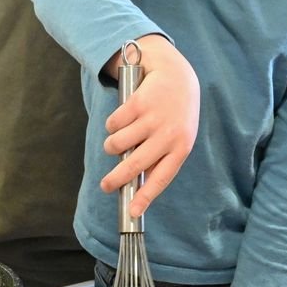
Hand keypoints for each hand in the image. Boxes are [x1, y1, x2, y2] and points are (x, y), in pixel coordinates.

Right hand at [99, 35, 199, 214]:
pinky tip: (122, 119)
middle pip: (135, 164)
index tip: (133, 211)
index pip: (162, 177)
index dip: (146, 196)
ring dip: (111, 146)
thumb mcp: (177, 136)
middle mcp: (168, 134)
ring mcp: (152, 118)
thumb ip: (160, 157)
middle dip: (116, 179)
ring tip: (116, 141)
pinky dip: (112, 125)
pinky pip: (113, 124)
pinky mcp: (137, 104)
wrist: (176, 75)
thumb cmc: (175, 113)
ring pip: (117, 144)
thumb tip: (136, 185)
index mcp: (181, 147)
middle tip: (105, 186)